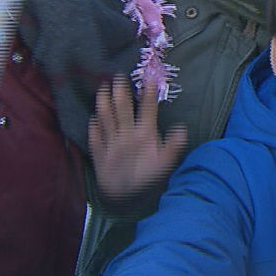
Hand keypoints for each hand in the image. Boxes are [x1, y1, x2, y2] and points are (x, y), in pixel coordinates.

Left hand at [89, 77, 187, 201]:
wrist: (125, 200)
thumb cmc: (149, 180)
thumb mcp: (167, 164)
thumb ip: (174, 145)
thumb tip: (181, 128)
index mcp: (144, 136)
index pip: (147, 109)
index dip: (148, 93)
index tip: (149, 78)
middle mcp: (126, 136)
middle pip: (122, 108)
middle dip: (120, 90)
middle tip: (118, 76)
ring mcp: (110, 143)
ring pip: (105, 117)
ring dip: (103, 101)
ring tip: (103, 88)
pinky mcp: (99, 153)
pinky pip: (94, 135)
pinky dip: (93, 124)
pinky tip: (93, 116)